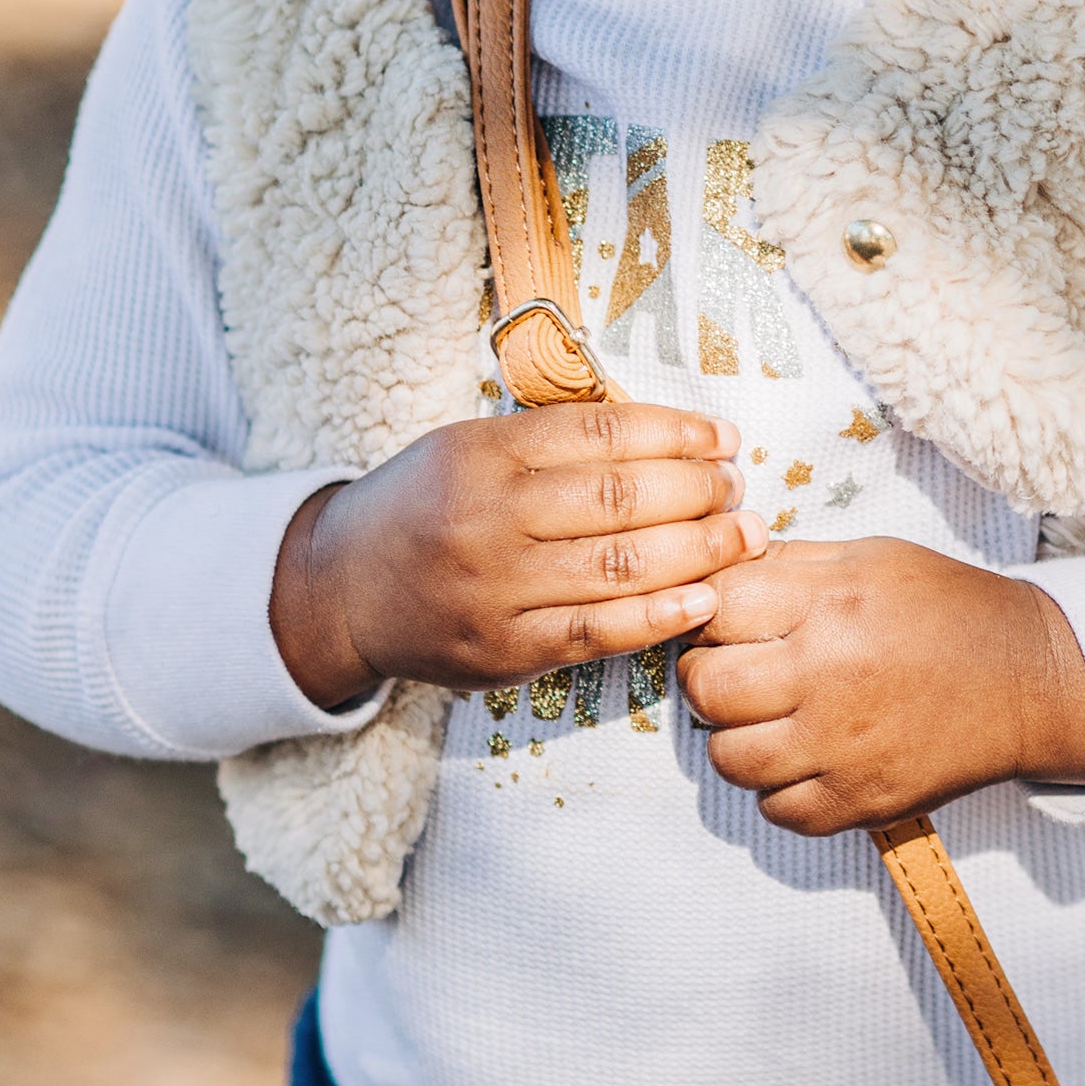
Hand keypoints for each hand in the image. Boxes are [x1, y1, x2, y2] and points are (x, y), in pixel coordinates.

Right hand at [270, 407, 765, 709]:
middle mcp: (489, 519)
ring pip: (620, 566)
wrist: (341, 590)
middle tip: (740, 487)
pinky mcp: (504, 652)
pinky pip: (596, 633)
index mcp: (482, 454)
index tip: (724, 438)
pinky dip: (660, 617)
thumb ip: (552, 440)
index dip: (677, 433)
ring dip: (699, 550)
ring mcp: (496, 591)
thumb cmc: (423, 505)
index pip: (602, 433)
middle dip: (699, 490)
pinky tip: (705, 598)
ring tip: (743, 536)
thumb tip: (666, 434)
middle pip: (621, 499)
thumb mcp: (469, 446)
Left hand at [679, 537, 1084, 835]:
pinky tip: (799, 758)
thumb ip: (791, 564)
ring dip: (733, 736)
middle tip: (731, 668)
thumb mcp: (870, 558)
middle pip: (707, 687)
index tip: (720, 617)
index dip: (707, 610)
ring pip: (727, 757)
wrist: (1030, 679)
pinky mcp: (860, 801)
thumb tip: (719, 567)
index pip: (716, 607)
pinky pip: (776, 810)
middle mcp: (826, 677)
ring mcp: (840, 748)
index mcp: (828, 605)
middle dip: (706, 674)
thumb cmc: (949, 609)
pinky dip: (775, 789)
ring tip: (761, 717)